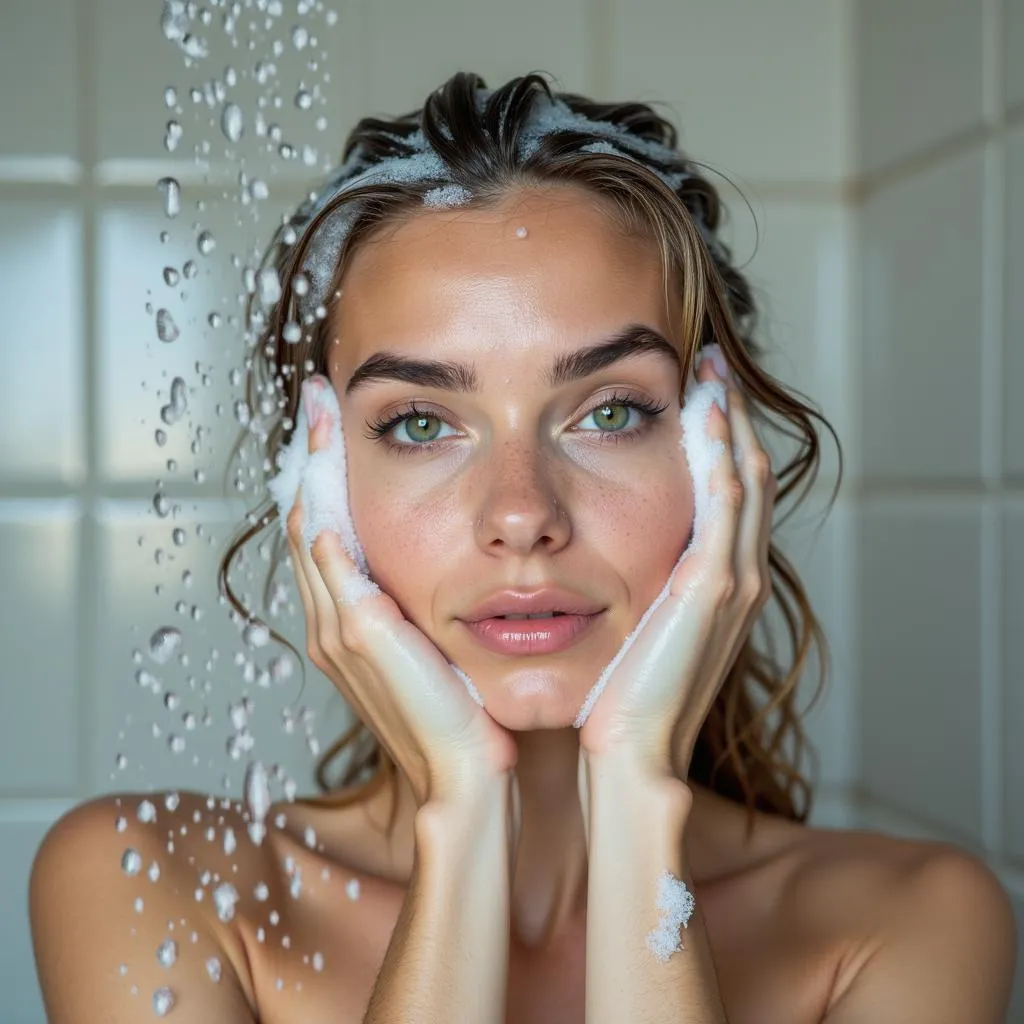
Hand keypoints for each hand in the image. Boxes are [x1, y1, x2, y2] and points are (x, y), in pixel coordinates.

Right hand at [285, 379, 518, 808]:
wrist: (472, 773)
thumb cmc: (463, 708)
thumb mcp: (441, 641)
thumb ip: (429, 598)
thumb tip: (462, 544)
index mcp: (352, 618)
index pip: (327, 529)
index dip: (325, 473)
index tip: (332, 419)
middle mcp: (335, 622)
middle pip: (309, 521)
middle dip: (312, 459)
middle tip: (318, 399)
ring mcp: (342, 632)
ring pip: (315, 537)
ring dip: (316, 478)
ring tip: (321, 420)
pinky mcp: (364, 641)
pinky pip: (338, 574)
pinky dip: (331, 534)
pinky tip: (330, 494)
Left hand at [576, 348, 775, 782]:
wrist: (626, 759)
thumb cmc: (614, 699)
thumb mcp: (625, 629)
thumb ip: (626, 586)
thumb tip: (582, 550)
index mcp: (714, 586)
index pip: (727, 495)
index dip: (717, 442)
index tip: (695, 394)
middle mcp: (735, 578)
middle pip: (746, 476)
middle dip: (730, 418)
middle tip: (712, 366)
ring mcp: (731, 582)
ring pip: (742, 481)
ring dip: (729, 424)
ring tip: (711, 375)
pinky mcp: (712, 588)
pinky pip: (724, 504)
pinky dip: (719, 455)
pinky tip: (704, 414)